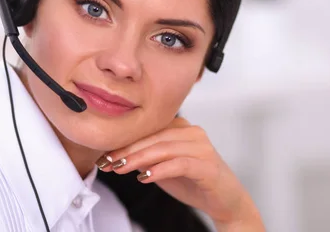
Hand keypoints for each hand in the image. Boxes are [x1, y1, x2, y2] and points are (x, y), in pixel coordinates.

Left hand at [96, 117, 264, 230]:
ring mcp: (202, 148)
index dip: (125, 140)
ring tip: (119, 168)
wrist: (225, 201)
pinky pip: (179, 164)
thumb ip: (146, 158)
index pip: (149, 129)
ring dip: (139, 158)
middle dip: (128, 149)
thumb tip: (117, 153)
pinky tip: (144, 178)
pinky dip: (160, 170)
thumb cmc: (195, 182)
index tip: (104, 153)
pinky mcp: (208, 166)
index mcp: (182, 128)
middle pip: (154, 136)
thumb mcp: (164, 168)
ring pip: (164, 148)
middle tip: (107, 161)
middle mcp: (193, 132)